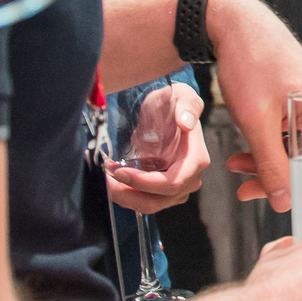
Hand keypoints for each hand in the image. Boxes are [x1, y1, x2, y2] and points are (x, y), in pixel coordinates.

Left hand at [107, 81, 206, 212]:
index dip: (145, 183)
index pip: (172, 182)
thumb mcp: (182, 95)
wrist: (169, 110)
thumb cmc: (175, 102)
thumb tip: (185, 122)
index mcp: (195, 159)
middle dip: (128, 193)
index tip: (120, 172)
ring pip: (150, 205)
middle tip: (105, 177)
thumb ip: (187, 106)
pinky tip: (112, 180)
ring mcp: (178, 188)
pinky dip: (126, 195)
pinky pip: (145, 202)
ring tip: (106, 178)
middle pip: (158, 200)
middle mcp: (190, 178)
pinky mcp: (164, 191)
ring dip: (124, 197)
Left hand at [212, 0, 301, 210]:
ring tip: (237, 166)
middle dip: (281, 178)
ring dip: (268, 162)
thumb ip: (271, 165)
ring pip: (298, 148)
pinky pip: (290, 133)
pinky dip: (268, 145)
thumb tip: (284, 203)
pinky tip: (245, 151)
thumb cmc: (250, 63)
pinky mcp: (298, 100)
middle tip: (248, 191)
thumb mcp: (256, 122)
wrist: (234, 23)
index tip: (294, 205)